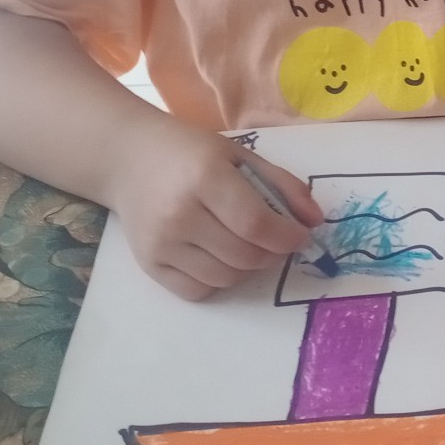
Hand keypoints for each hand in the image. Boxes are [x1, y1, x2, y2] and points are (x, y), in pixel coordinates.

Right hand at [105, 125, 320, 300]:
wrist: (129, 159)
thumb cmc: (191, 153)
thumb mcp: (240, 155)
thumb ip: (283, 185)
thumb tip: (315, 222)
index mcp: (204, 178)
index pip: (256, 224)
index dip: (288, 237)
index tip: (302, 236)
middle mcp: (179, 214)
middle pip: (244, 255)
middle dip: (273, 253)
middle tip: (277, 240)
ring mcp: (161, 243)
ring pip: (225, 278)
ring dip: (249, 268)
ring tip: (248, 245)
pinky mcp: (149, 264)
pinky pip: (197, 291)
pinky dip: (219, 280)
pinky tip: (219, 257)